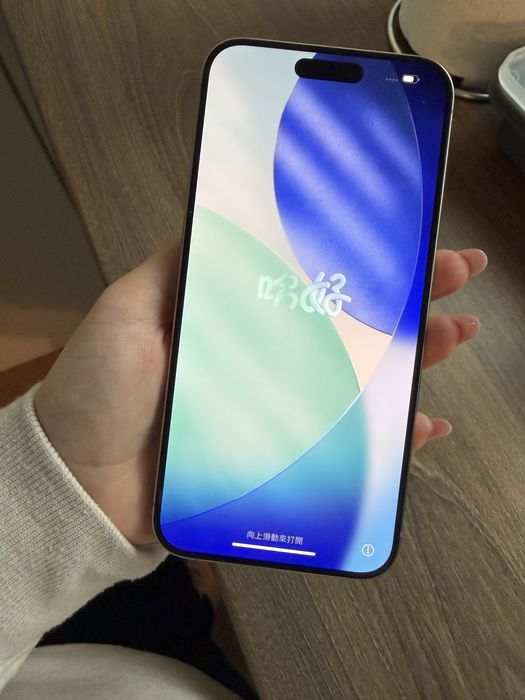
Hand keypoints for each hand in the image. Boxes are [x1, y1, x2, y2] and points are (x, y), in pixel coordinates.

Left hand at [34, 246, 486, 544]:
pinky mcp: (281, 457)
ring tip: (454, 335)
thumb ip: (174, 266)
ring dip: (413, 358)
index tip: (406, 235)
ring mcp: (277, 409)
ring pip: (358, 380)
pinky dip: (389, 438)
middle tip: (452, 276)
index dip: (358, 256)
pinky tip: (422, 424)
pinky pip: (347, 446)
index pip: (311, 278)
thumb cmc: (99, 389)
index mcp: (237, 318)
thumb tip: (213, 217)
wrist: (81, 480)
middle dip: (405, 298)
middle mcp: (264, 360)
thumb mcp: (130, 308)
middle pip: (346, 325)